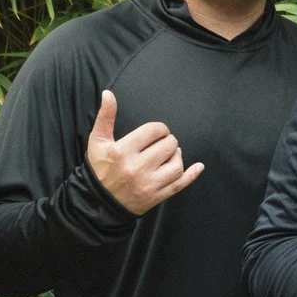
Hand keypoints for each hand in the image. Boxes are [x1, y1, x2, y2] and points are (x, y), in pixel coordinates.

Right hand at [86, 89, 203, 215]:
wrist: (98, 203)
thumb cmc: (99, 168)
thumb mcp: (97, 141)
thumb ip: (105, 116)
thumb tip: (108, 93)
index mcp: (122, 151)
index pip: (154, 131)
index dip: (159, 129)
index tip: (156, 133)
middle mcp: (136, 168)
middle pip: (169, 146)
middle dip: (168, 141)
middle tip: (162, 144)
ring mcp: (148, 184)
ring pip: (176, 165)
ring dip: (176, 156)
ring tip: (169, 155)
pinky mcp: (155, 197)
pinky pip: (179, 185)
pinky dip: (191, 175)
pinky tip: (199, 167)